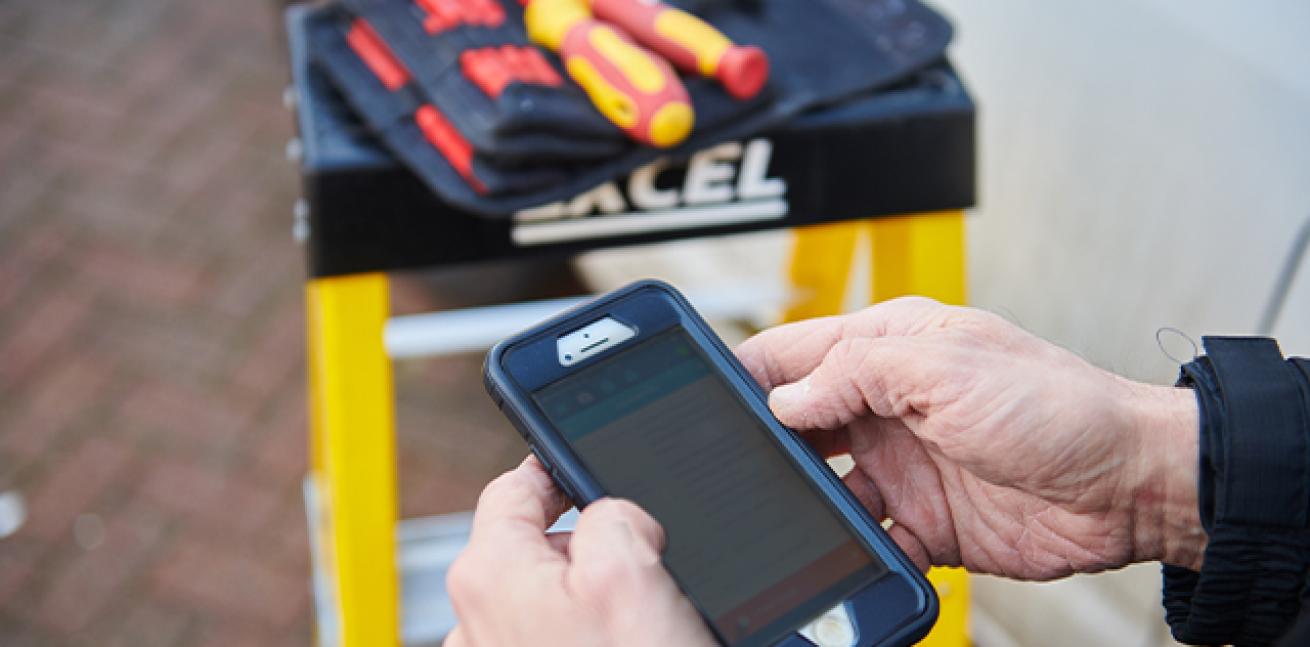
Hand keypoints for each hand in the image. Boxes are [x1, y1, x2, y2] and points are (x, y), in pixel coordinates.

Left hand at [445, 457, 714, 646]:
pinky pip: (551, 641)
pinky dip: (585, 639)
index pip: (513, 488)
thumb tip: (610, 517)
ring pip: (548, 600)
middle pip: (534, 547)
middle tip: (640, 568)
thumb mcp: (633, 573)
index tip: (586, 468)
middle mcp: (476, 621)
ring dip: (588, 601)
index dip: (558, 471)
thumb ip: (610, 515)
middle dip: (586, 548)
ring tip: (634, 629)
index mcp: (489, 573)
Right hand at [736, 297, 1204, 579]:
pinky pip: (867, 540)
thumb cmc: (1060, 406)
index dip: (748, 372)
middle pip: (798, 423)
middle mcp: (889, 406)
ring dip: (806, 503)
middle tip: (737, 466)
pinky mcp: (923, 522)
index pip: (795, 352)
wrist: (1129, 487)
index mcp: (890, 348)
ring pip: (824, 487)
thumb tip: (787, 398)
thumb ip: (857, 372)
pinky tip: (847, 555)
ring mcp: (904, 465)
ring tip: (788, 515)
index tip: (705, 396)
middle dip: (766, 444)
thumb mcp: (947, 368)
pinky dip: (852, 552)